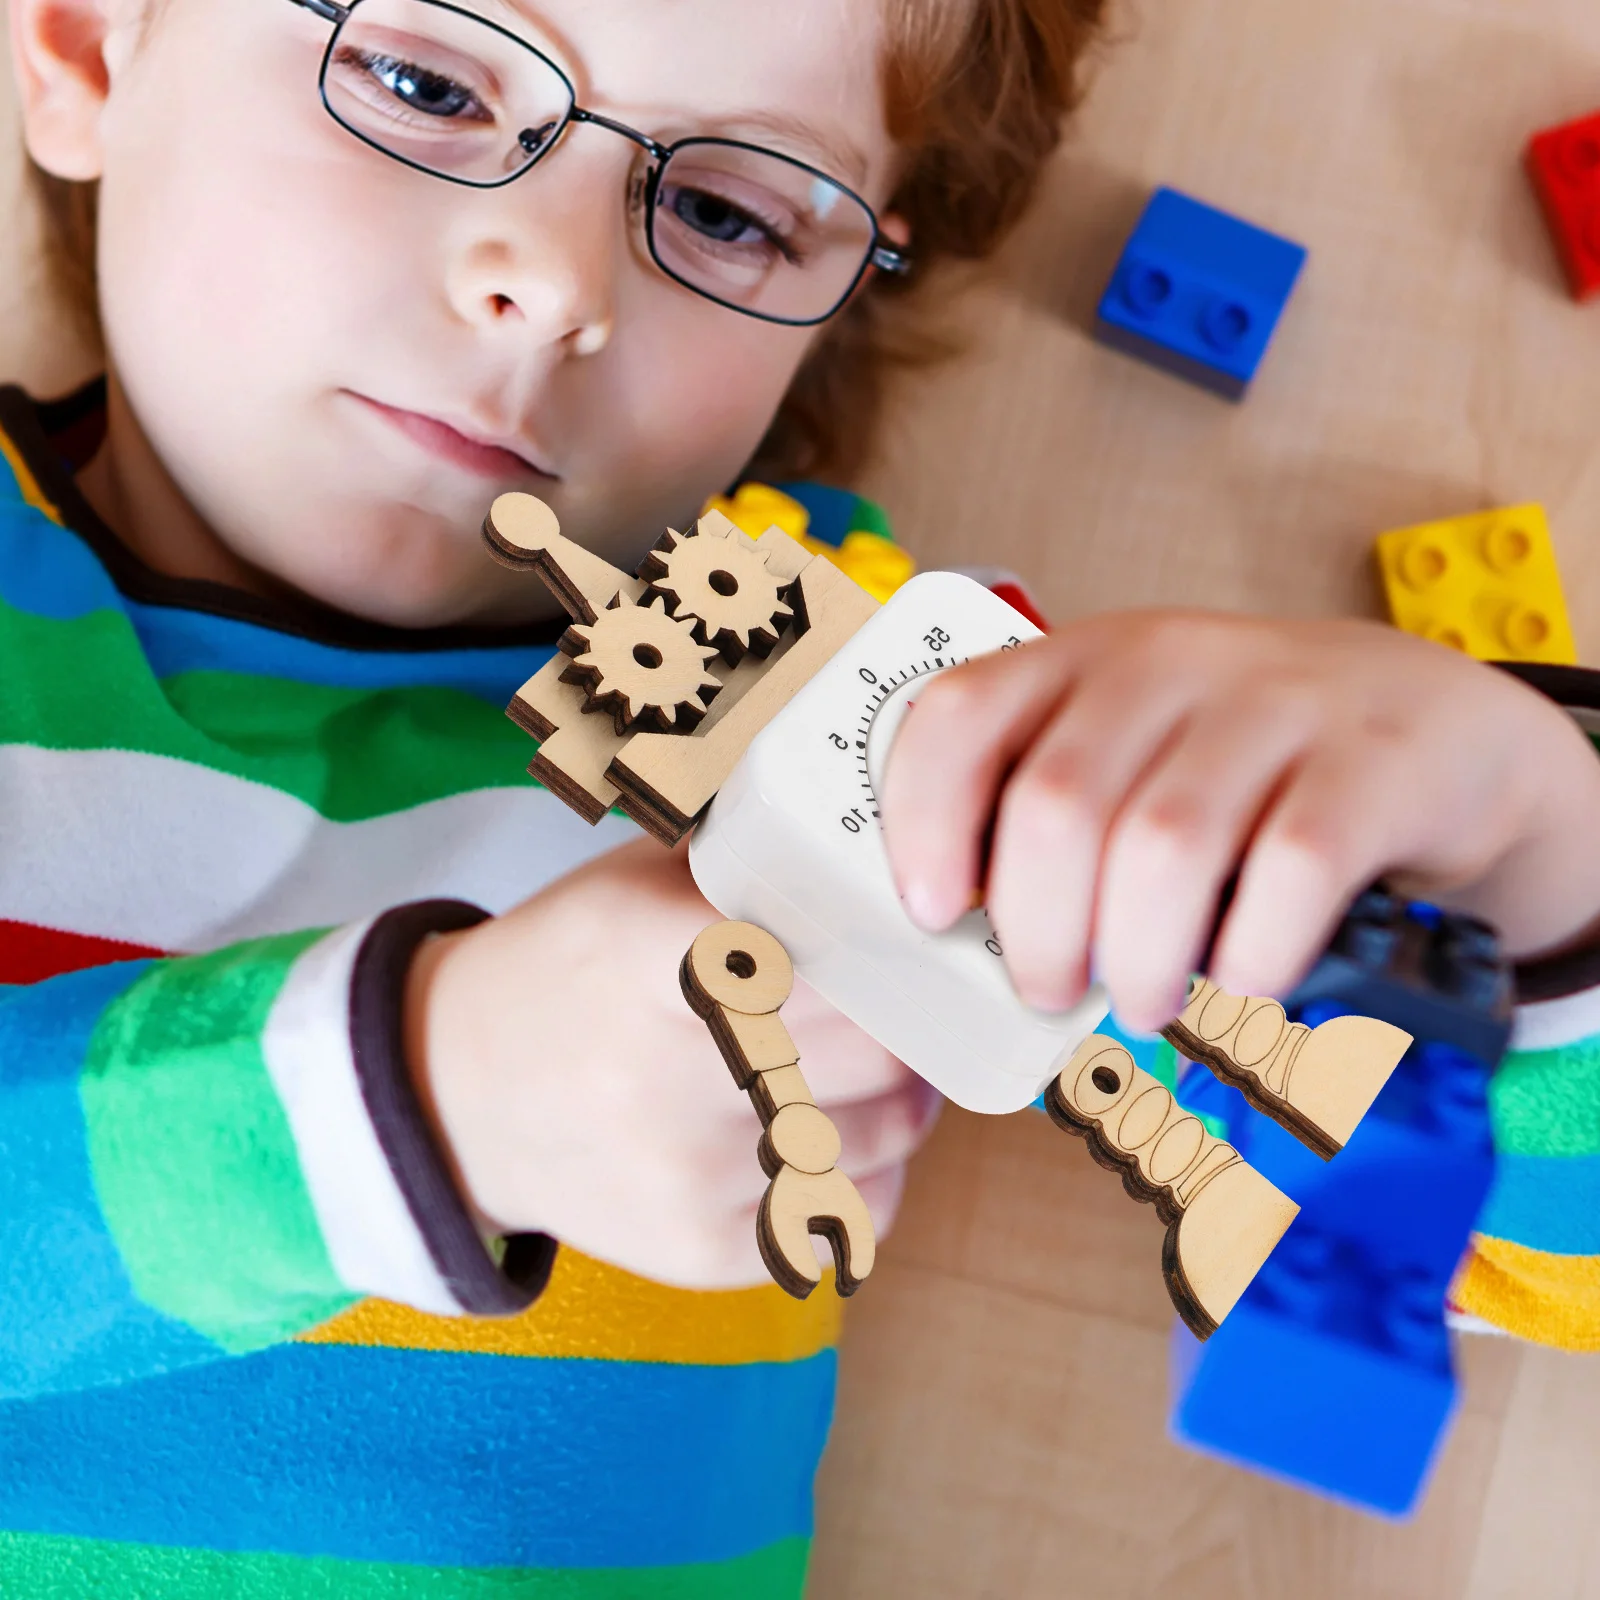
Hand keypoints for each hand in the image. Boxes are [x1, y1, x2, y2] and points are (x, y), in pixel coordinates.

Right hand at [404, 839, 938, 1288]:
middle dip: (912, 1022)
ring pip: (885, 1137)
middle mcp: (668, 1077)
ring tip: (874, 1066)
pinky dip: (867, 1173)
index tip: (904, 938)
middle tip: (911, 1001)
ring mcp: (688, 1177)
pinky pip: (853, 1214)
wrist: (458, 1098)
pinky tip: (828, 1136)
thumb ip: (743, 860)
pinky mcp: (703, 1251)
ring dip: (903, 1097)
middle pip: (877, 1052)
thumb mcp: (631, 885)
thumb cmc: (570, 971)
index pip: (831, 959)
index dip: (887, 949)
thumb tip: (876, 845)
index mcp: (650, 960)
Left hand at [881, 612, 1599, 1030]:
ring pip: (1165, 846)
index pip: (962, 713)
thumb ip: (1053, 817)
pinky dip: (1251, 952)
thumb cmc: (1243, 768)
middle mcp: (1170, 662)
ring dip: (1137, 956)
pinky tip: (1241, 984)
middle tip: (1047, 989)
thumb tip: (967, 943)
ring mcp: (1276, 703)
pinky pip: (1293, 869)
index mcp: (1084, 659)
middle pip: (1058, 805)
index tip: (933, 911)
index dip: (923, 818)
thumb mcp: (1134, 755)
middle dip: (1037, 928)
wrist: (1431, 727)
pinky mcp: (1373, 762)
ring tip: (1140, 1002)